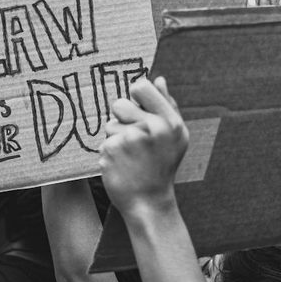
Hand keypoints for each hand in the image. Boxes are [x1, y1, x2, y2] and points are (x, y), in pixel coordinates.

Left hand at [99, 76, 188, 219]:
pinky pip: (104, 140)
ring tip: (131, 155)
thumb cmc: (162, 166)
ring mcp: (131, 138)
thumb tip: (159, 78)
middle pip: (119, 103)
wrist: (150, 203)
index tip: (139, 110)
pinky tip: (122, 165)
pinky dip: (110, 152)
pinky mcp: (112, 149)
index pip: (141, 86)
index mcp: (171, 121)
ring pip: (109, 124)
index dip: (136, 97)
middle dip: (123, 119)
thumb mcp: (175, 137)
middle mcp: (153, 128)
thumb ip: (167, 106)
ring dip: (116, 137)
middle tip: (135, 140)